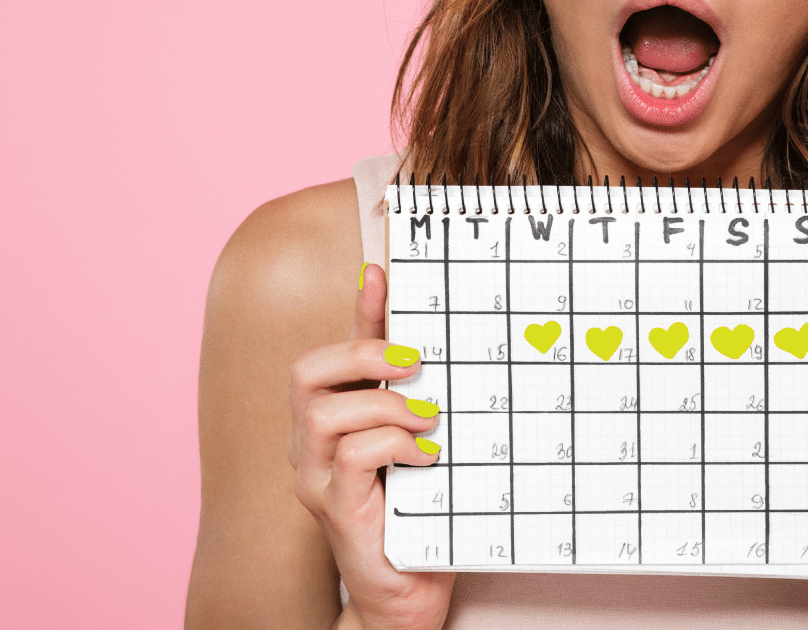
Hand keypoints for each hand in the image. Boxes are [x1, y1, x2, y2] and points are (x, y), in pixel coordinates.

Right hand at [288, 263, 454, 629]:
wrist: (409, 589)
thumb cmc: (419, 508)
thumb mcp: (423, 440)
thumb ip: (423, 398)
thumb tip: (446, 348)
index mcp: (334, 416)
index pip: (337, 350)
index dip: (359, 309)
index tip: (381, 272)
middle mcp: (310, 442)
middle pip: (306, 372)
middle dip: (362, 353)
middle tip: (414, 363)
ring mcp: (314, 477)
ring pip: (321, 412)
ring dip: (384, 407)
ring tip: (427, 423)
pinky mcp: (333, 509)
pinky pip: (348, 457)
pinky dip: (392, 446)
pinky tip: (425, 459)